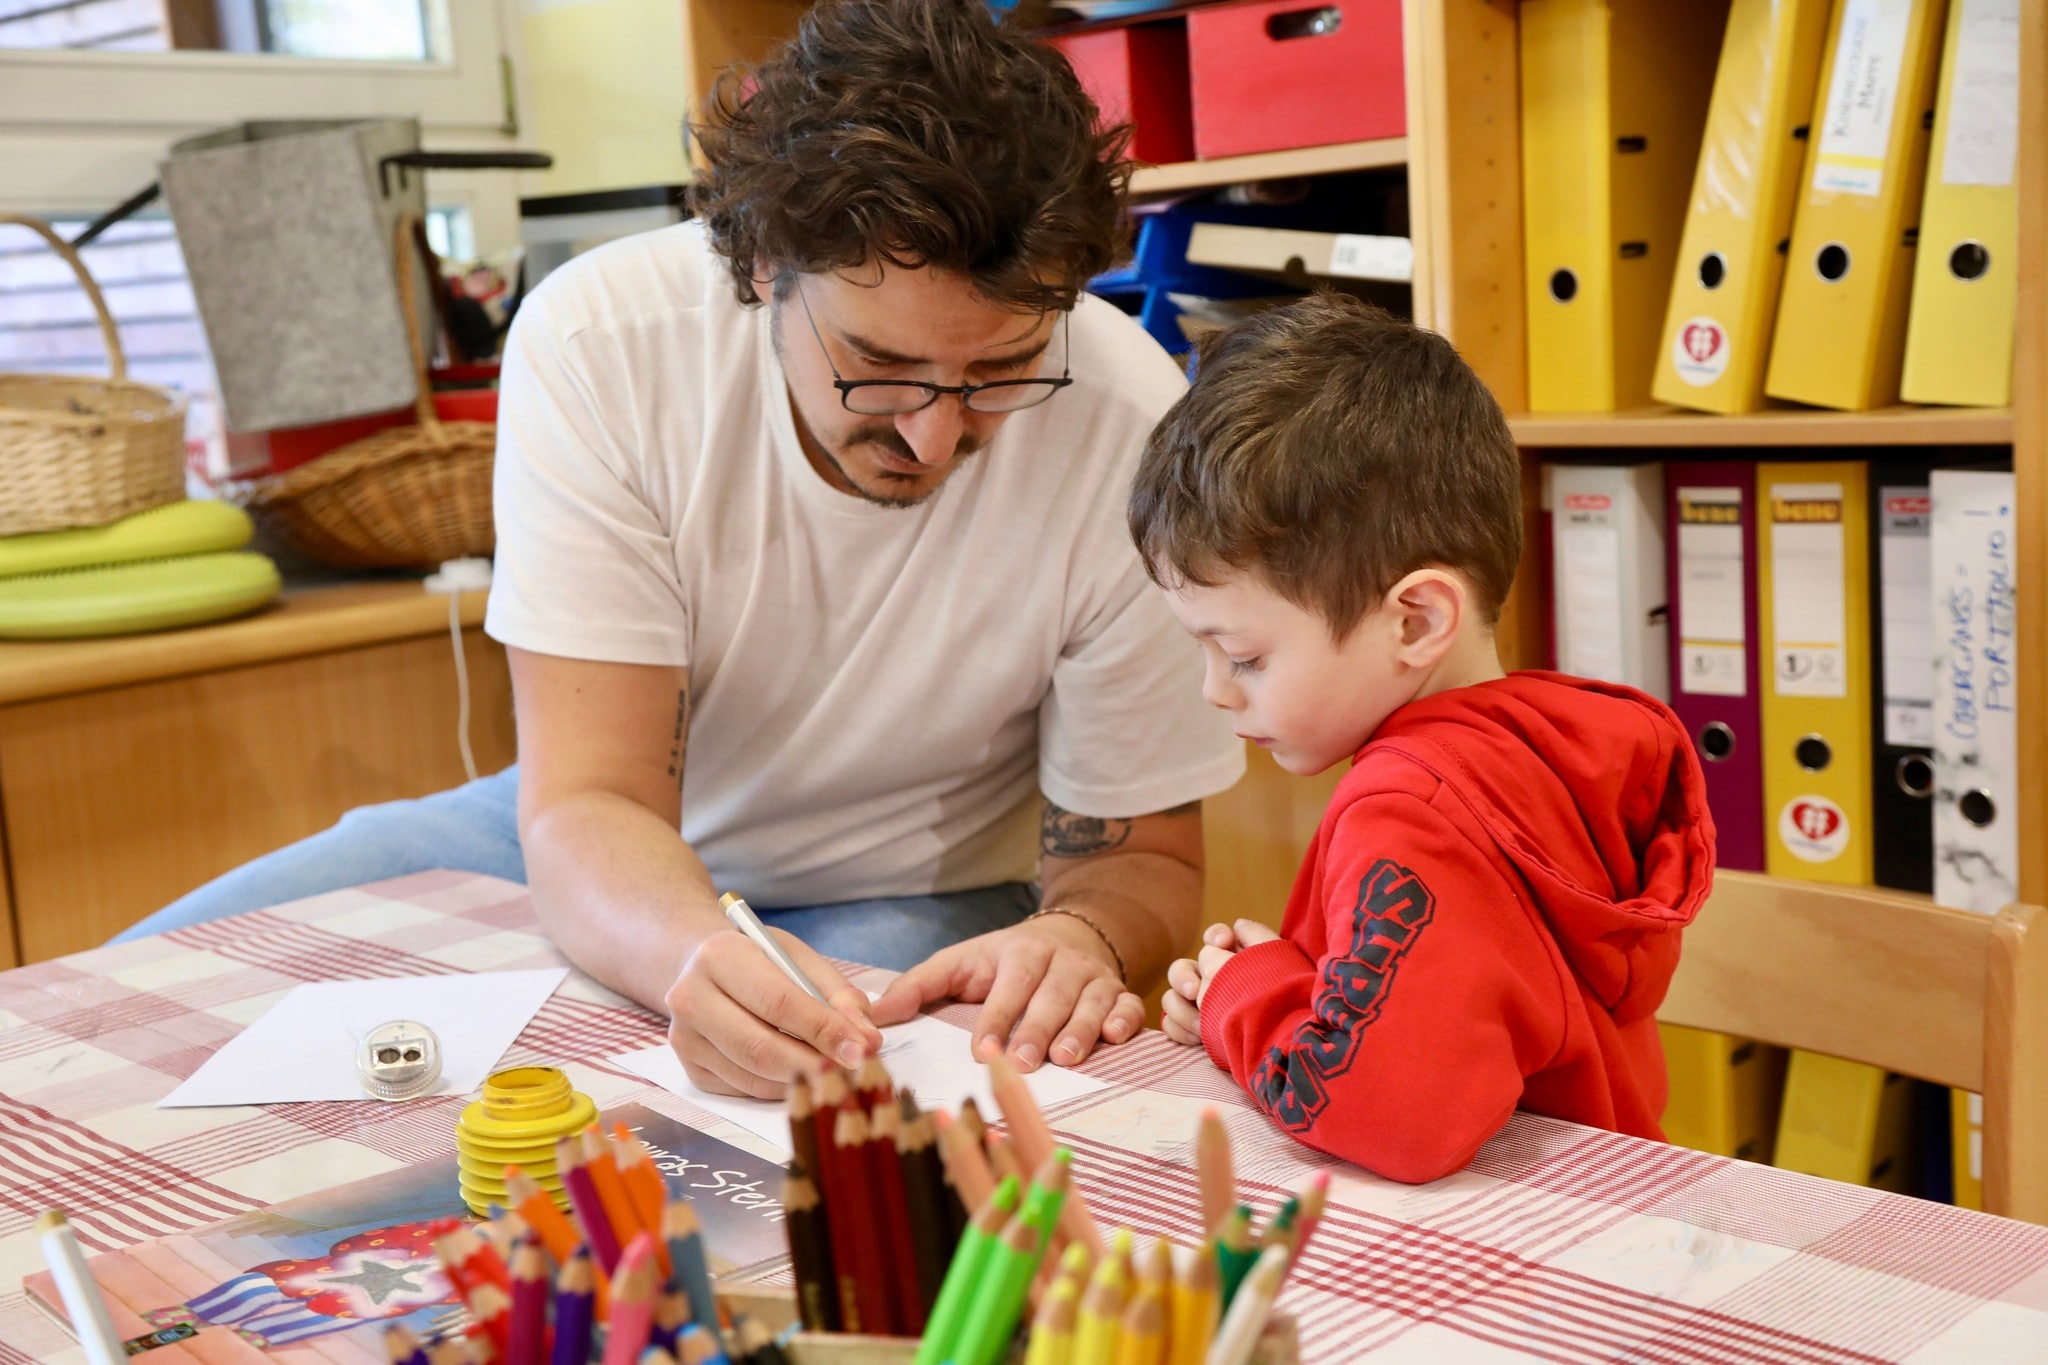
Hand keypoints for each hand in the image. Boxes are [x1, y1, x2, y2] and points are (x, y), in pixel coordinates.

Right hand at [664, 927, 881, 1098]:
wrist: (705, 968)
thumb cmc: (761, 962)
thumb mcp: (801, 961)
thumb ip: (839, 997)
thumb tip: (867, 1040)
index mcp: (720, 955)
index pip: (779, 1002)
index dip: (824, 1030)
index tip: (862, 1049)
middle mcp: (691, 997)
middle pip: (760, 1047)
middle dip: (814, 1065)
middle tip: (854, 1073)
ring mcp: (684, 1037)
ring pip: (753, 1075)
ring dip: (801, 1080)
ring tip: (835, 1073)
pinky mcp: (690, 1068)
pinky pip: (744, 1088)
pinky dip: (780, 1087)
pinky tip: (801, 1074)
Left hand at [869, 914, 1142, 1070]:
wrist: (1066, 937)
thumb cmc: (1003, 963)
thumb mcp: (961, 964)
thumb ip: (920, 985)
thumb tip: (876, 1015)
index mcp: (1020, 952)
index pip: (1008, 986)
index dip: (996, 1017)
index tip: (981, 1049)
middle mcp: (1062, 961)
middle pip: (1052, 995)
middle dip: (1037, 1027)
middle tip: (1023, 1061)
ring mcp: (1094, 978)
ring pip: (1092, 1001)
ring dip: (1080, 1029)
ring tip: (1066, 1057)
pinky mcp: (1120, 994)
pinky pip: (1128, 1007)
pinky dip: (1125, 1020)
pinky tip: (1113, 1037)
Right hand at [1161, 919, 1281, 1046]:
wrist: (1283, 1049)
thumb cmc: (1283, 1003)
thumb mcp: (1278, 964)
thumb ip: (1258, 937)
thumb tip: (1236, 924)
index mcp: (1235, 963)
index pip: (1215, 938)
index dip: (1215, 935)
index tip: (1224, 942)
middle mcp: (1213, 983)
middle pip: (1181, 968)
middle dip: (1183, 976)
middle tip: (1194, 990)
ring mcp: (1200, 1010)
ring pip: (1171, 998)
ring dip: (1182, 1009)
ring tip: (1202, 1026)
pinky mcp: (1193, 1033)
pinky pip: (1169, 1025)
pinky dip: (1178, 1029)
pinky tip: (1198, 1038)